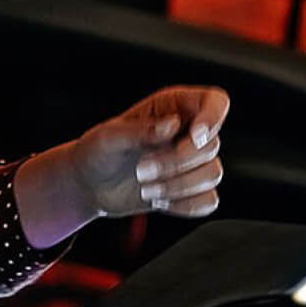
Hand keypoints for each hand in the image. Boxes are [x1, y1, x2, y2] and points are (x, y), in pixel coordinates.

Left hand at [70, 86, 228, 218]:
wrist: (91, 185)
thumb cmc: (98, 151)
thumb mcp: (110, 136)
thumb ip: (142, 130)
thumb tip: (173, 125)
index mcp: (171, 106)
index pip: (214, 101)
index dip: (213, 116)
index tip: (194, 137)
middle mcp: (187, 131)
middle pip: (210, 145)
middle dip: (176, 162)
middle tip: (141, 169)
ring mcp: (191, 162)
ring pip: (212, 174)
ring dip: (178, 186)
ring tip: (145, 188)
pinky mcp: (191, 190)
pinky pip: (208, 200)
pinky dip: (184, 205)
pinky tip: (158, 201)